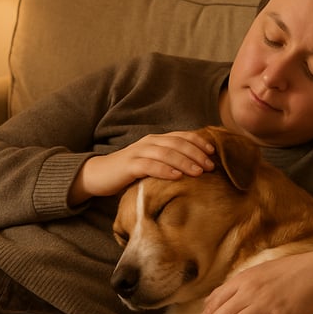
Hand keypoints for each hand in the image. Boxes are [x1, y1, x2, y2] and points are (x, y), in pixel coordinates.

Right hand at [69, 131, 214, 204]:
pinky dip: (164, 170)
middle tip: (210, 166)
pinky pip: (149, 166)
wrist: (99, 175)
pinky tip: (176, 177)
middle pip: (177, 143)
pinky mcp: (129, 165)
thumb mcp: (152, 164)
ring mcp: (138, 152)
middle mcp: (149, 142)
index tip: (213, 151)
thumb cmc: (130, 172)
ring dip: (184, 162)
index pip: (182, 136)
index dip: (198, 142)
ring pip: (166, 153)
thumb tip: (196, 170)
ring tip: (199, 172)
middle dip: (196, 154)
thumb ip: (169, 162)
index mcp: (156, 140)